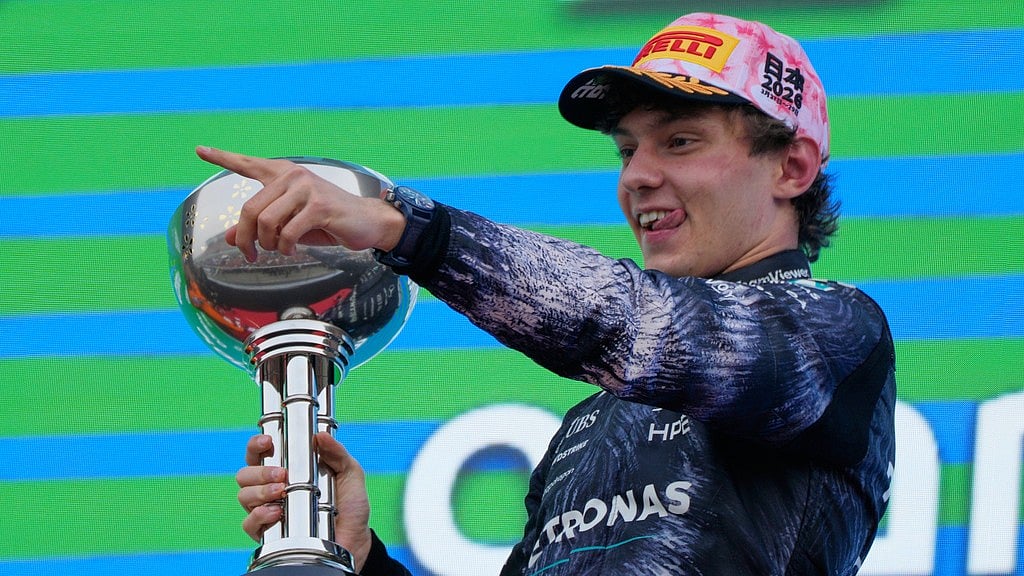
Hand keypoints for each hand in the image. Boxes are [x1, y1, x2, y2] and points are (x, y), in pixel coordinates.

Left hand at [195, 146, 403, 261]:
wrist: (366, 222)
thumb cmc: (326, 221)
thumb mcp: (288, 224)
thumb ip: (259, 227)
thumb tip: (230, 238)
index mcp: (283, 175)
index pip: (248, 163)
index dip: (222, 157)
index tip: (201, 150)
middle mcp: (292, 176)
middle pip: (250, 209)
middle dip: (246, 238)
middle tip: (250, 253)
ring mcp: (306, 189)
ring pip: (266, 221)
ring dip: (268, 244)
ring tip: (279, 250)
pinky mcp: (319, 206)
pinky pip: (288, 232)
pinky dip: (286, 247)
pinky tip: (293, 250)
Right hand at [235, 433, 373, 571]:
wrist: (355, 538)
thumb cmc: (349, 504)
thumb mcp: (349, 472)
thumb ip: (337, 452)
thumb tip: (320, 435)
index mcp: (287, 469)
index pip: (259, 453)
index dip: (256, 445)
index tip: (268, 441)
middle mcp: (272, 488)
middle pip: (245, 474)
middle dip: (260, 471)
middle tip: (282, 474)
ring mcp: (268, 511)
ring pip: (244, 496)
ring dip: (260, 491)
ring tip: (282, 491)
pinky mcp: (269, 535)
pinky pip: (249, 523)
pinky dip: (260, 515)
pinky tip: (278, 513)